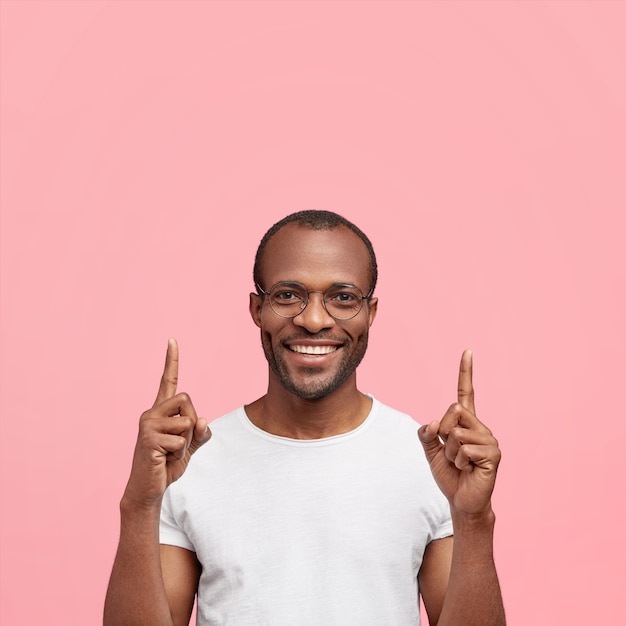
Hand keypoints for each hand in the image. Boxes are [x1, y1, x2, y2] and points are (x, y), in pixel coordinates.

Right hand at [123, 338, 211, 507]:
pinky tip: (164, 460)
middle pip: (187, 399)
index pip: (168, 381)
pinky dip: (180, 454)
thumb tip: (202, 420)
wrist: (149, 489)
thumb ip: (200, 432)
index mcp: (161, 411)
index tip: (172, 340)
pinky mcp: (148, 438)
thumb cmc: (168, 465)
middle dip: (192, 422)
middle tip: (178, 443)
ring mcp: (148, 424)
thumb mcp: (190, 446)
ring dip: (186, 442)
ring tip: (169, 453)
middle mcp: (151, 412)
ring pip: (187, 421)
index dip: (172, 361)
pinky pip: (180, 441)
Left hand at [418, 350, 500, 516]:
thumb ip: (426, 434)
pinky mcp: (493, 453)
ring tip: (461, 463)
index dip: (466, 372)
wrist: (462, 501)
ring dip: (450, 452)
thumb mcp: (431, 452)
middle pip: (453, 409)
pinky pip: (464, 448)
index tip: (467, 351)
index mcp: (466, 423)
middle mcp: (480, 426)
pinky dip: (459, 461)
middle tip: (451, 452)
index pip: (466, 393)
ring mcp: (489, 439)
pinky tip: (468, 469)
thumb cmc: (449, 475)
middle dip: (443, 431)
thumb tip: (433, 423)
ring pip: (455, 432)